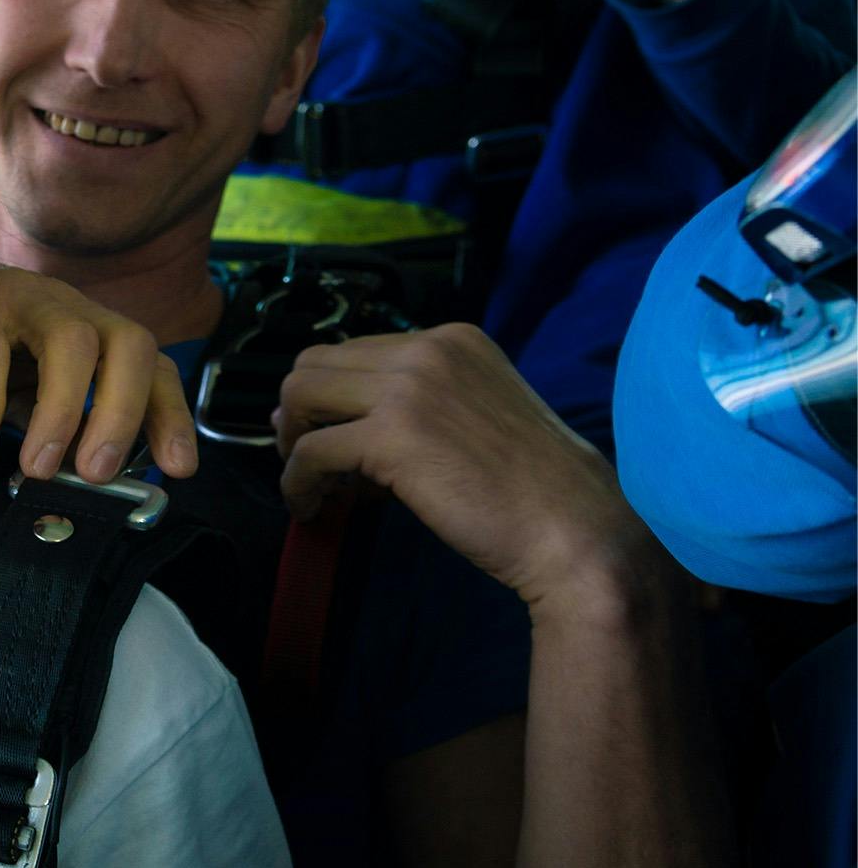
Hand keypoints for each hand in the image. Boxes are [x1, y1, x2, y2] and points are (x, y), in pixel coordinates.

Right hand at [0, 249, 196, 483]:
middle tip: (97, 474)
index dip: (173, 416)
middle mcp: (76, 312)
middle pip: (129, 345)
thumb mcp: (36, 393)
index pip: (156, 368)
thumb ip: (65, 429)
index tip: (178, 469)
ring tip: (37, 468)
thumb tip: (91, 477)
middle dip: (124, 412)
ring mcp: (29, 304)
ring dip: (62, 411)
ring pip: (71, 341)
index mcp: (99, 334)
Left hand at [274, 325, 657, 616]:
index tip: (330, 436)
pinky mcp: (393, 435)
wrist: (575, 529)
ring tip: (309, 484)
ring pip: (300, 395)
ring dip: (292, 442)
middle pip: (315, 363)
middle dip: (299, 412)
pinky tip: (311, 507)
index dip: (331, 397)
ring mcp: (409, 387)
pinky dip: (298, 481)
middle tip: (307, 459)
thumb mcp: (474, 415)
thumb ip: (412, 403)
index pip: (355, 350)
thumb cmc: (531, 487)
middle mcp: (428, 348)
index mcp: (451, 339)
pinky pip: (311, 451)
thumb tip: (326, 413)